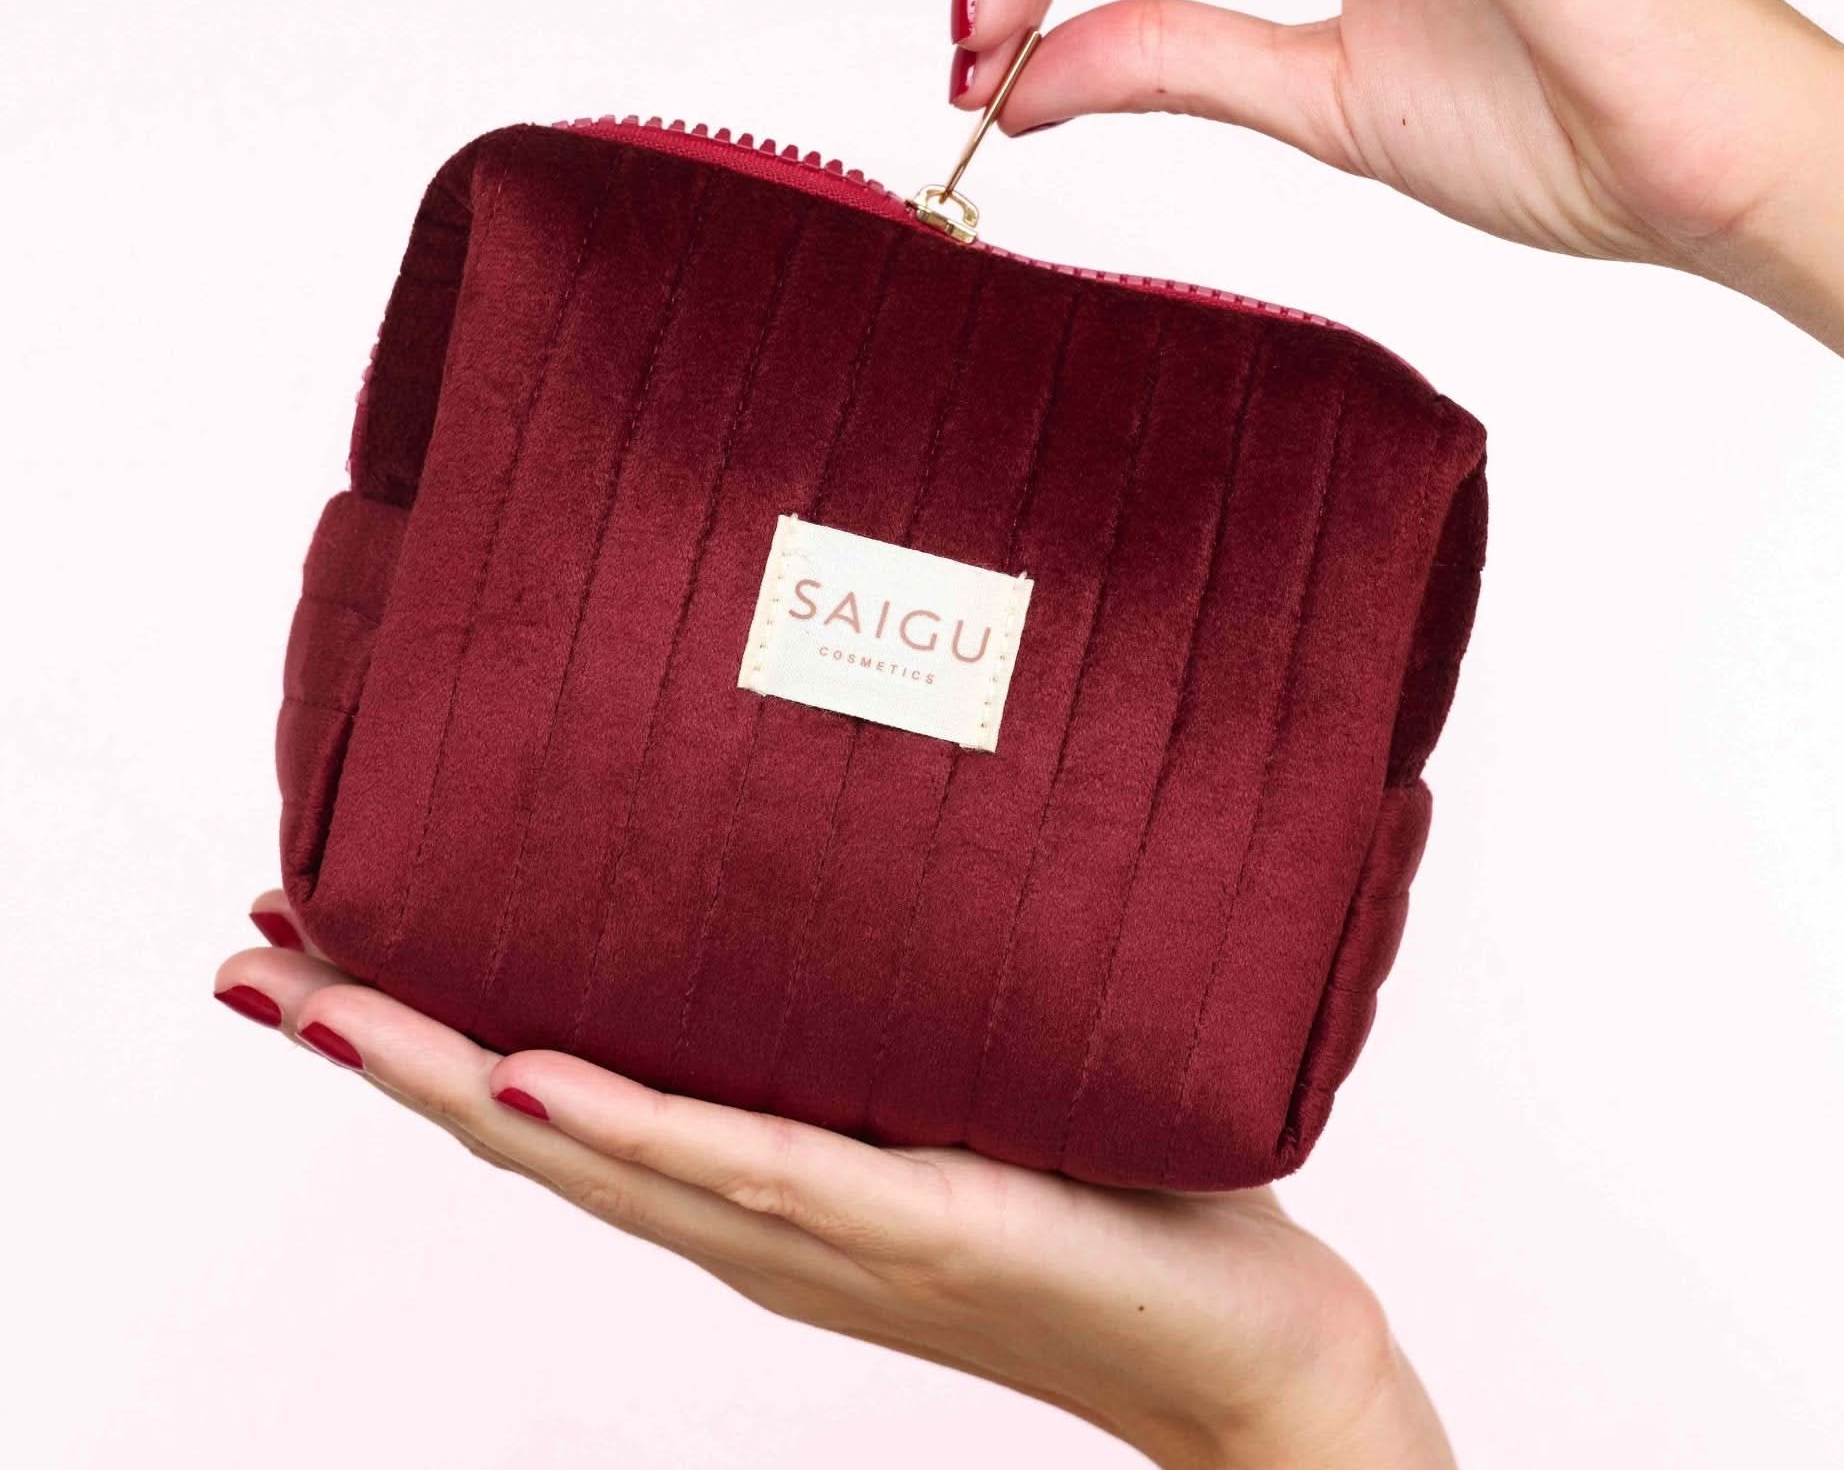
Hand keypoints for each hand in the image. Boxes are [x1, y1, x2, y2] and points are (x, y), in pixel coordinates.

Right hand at [220, 893, 1455, 1468]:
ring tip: (320, 999)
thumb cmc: (1112, 1189)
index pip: (561, 1092)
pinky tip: (531, 1071)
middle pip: (532, 1127)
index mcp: (761, 1179)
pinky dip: (633, 1125)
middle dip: (383, 1044)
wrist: (1245, 1344)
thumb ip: (879, 992)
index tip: (316, 937)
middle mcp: (760, 1216)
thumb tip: (819, 844)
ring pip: (600, 1151)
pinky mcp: (921, 1221)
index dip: (426, 1027)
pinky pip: (754, 1170)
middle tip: (253, 955)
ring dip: (446, 1077)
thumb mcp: (963, 1068)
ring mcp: (826, 1230)